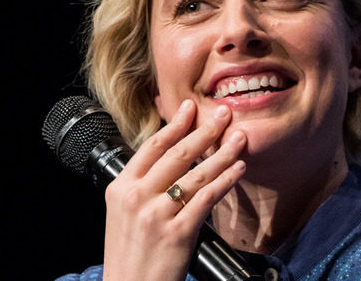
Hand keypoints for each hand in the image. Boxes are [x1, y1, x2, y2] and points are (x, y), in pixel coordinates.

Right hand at [101, 100, 246, 280]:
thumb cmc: (129, 253)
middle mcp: (136, 197)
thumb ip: (143, 185)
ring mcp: (156, 214)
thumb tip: (172, 157)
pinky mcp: (177, 233)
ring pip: (196, 174)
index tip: (191, 107)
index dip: (175, 124)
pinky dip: (225, 181)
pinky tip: (238, 170)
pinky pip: (207, 199)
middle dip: (205, 130)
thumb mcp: (123, 213)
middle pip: (177, 154)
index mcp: (120, 187)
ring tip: (239, 139)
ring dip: (223, 153)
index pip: (152, 147)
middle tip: (224, 113)